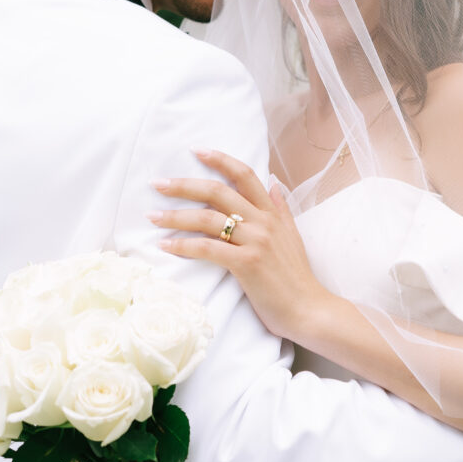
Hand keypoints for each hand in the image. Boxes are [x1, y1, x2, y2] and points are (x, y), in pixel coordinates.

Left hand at [149, 149, 332, 340]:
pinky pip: (208, 248)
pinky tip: (165, 246)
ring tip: (152, 217)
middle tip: (157, 183)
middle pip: (217, 191)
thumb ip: (281, 208)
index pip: (244, 174)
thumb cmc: (297, 278)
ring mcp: (256, 241)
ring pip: (207, 218)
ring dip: (175, 216)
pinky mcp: (247, 263)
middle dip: (183, 185)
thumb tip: (274, 181)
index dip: (219, 159)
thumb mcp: (292, 236)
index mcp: (272, 212)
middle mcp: (263, 221)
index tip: (195, 151)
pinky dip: (183, 245)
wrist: (310, 310)